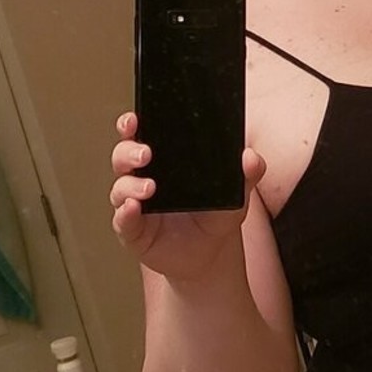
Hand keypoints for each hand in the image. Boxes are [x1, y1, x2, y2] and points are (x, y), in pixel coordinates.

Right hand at [109, 112, 265, 279]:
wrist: (212, 252)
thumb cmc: (215, 214)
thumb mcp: (235, 192)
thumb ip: (247, 173)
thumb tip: (251, 156)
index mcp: (162, 161)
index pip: (140, 135)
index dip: (131, 124)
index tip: (134, 118)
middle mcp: (142, 178)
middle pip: (123, 157)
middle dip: (128, 151)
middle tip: (145, 154)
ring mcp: (134, 204)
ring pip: (121, 187)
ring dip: (130, 185)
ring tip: (149, 188)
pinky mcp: (132, 231)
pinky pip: (122, 220)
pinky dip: (124, 214)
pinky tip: (132, 208)